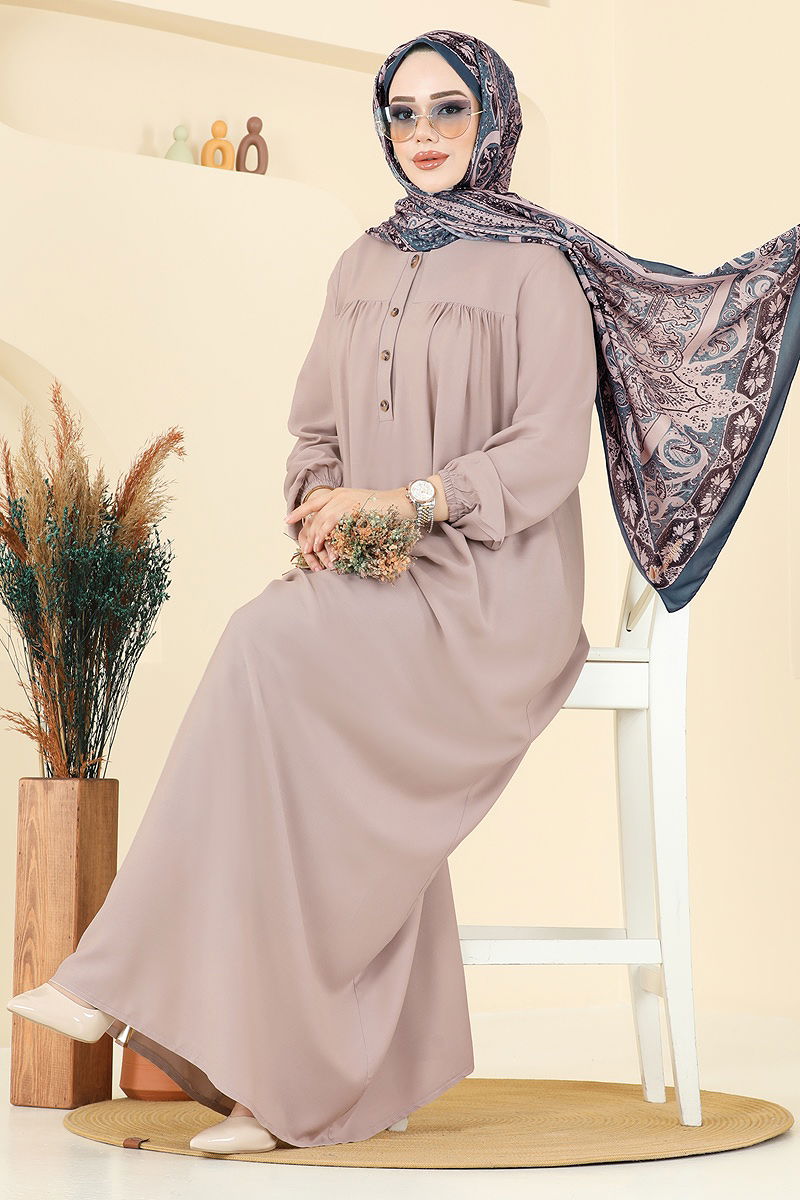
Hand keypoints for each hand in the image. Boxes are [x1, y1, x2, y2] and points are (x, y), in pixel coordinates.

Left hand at [286, 487, 415, 570]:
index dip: (299, 512)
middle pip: (313, 512)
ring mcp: (344, 499)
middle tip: (302, 546)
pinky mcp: (350, 507)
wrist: (399, 502)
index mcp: (338, 493)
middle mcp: (338, 494)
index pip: (313, 502)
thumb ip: (345, 514)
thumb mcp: (358, 508)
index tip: (287, 520)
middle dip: (306, 530)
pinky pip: (331, 522)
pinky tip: (322, 545)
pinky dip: (324, 535)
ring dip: (315, 536)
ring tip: (312, 550)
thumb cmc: (381, 509)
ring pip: (321, 519)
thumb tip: (336, 527)